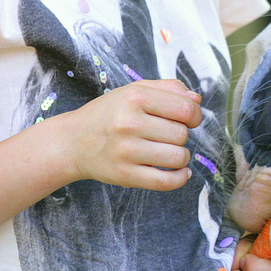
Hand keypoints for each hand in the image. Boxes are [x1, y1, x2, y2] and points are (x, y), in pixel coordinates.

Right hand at [61, 78, 202, 189]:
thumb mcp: (134, 90)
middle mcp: (129, 123)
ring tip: (169, 152)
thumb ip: (169, 88)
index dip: (195, 115)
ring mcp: (126, 151)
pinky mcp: (124, 175)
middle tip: (165, 134)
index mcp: (135, 98)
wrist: (73, 141)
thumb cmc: (109, 113)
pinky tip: (181, 173)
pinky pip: (165, 182)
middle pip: (182, 134)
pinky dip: (180, 179)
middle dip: (181, 135)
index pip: (186, 109)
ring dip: (181, 157)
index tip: (190, 119)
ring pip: (178, 157)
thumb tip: (197, 100)